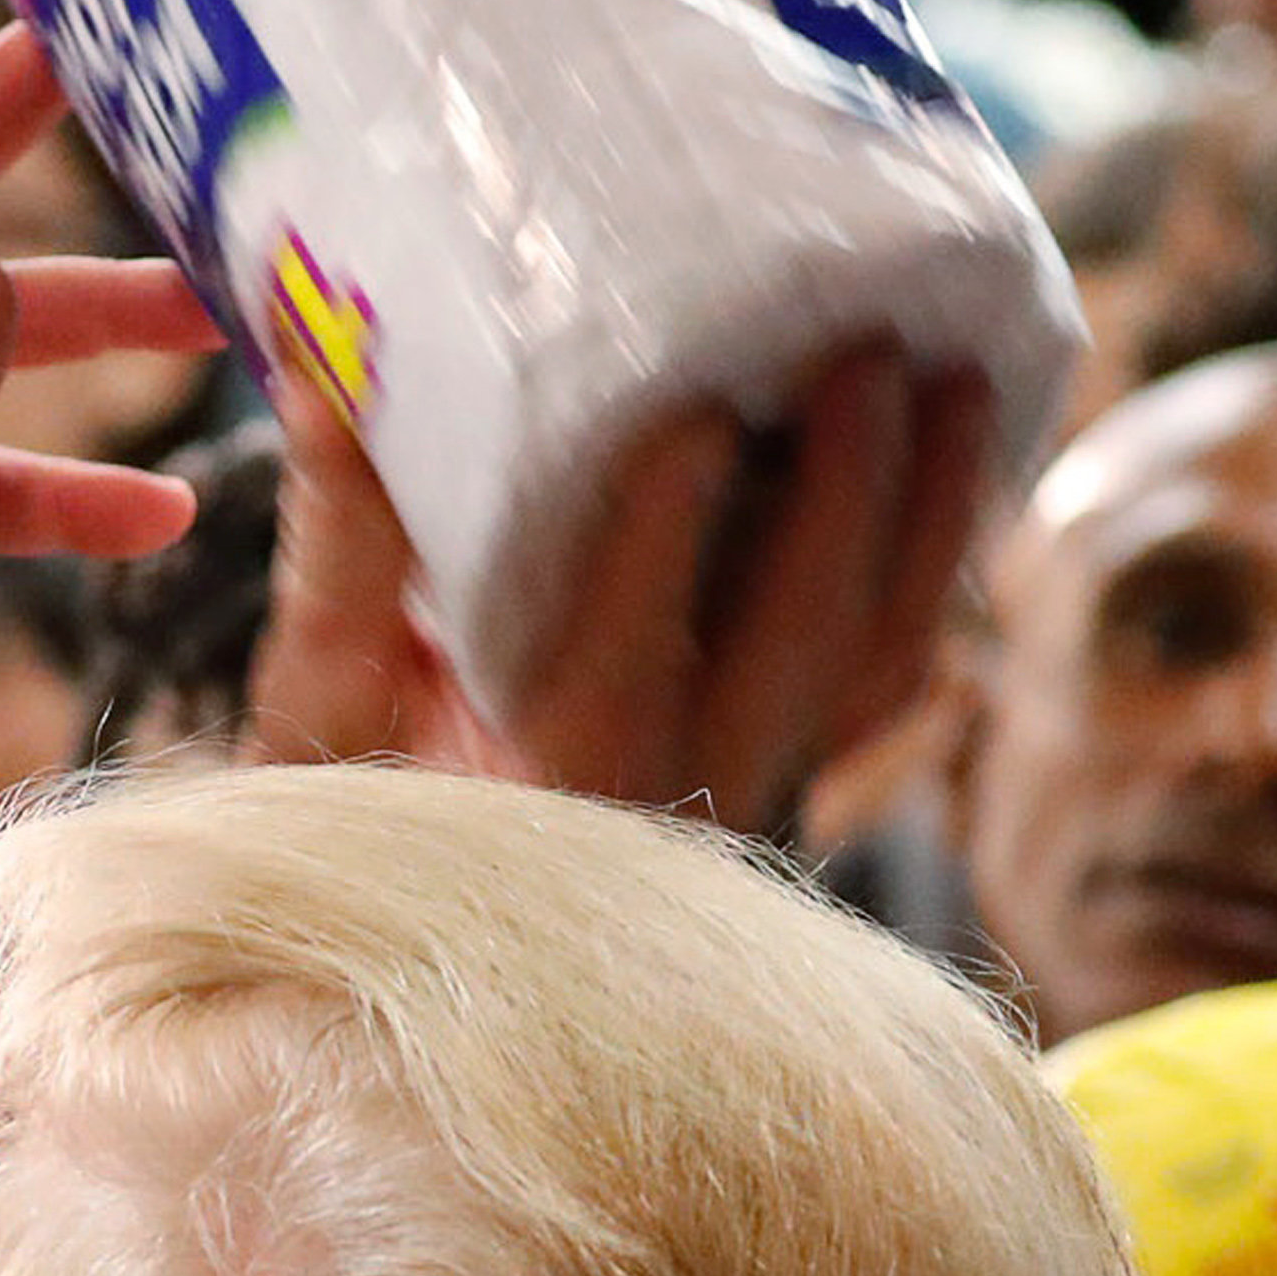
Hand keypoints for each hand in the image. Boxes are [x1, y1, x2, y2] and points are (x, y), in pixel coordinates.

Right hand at [247, 340, 990, 832]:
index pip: (625, 646)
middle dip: (849, 484)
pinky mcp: (794, 781)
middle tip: (865, 344)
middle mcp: (680, 799)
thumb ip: (344, 536)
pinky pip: (891, 678)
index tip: (696, 407)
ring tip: (955, 375)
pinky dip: (929, 569)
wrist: (428, 931)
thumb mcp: (321, 689)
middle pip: (801, 638)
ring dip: (928, 514)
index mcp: (549, 781)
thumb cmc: (352, 802)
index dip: (669, 525)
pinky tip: (950, 463)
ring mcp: (757, 797)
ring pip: (877, 658)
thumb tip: (326, 370)